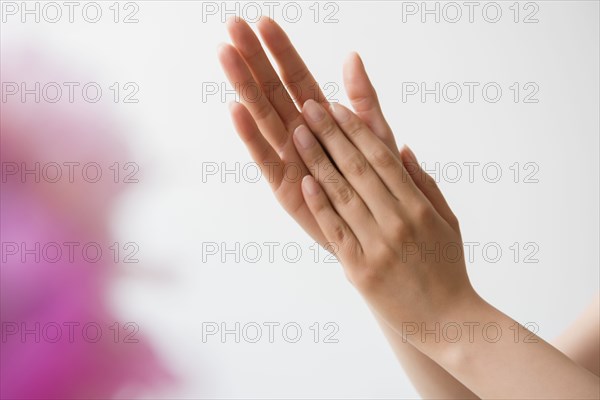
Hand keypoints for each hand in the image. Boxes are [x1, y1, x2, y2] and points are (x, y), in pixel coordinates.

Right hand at [218, 16, 397, 245]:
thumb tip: (351, 56)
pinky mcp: (284, 187)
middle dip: (253, 59)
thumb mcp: (376, 135)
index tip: (262, 22)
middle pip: (272, 90)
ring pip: (263, 116)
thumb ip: (362, 99)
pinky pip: (265, 157)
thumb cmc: (379, 181)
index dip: (281, 51)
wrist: (379, 228)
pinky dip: (250, 134)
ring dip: (244, 86)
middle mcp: (299, 133)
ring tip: (226, 55)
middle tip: (232, 27)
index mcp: (321, 119)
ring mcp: (288, 158)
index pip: (296, 77)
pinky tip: (235, 108)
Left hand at [293, 99, 474, 325]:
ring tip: (297, 133)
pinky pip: (335, 230)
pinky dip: (320, 204)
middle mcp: (398, 221)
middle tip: (308, 108)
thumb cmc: (446, 269)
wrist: (445, 321)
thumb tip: (403, 149)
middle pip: (358, 169)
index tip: (336, 107)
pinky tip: (305, 181)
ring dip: (317, 160)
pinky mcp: (360, 269)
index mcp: (419, 207)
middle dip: (330, 134)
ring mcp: (378, 245)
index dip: (356, 130)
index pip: (382, 158)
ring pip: (342, 194)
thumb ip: (425, 184)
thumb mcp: (448, 222)